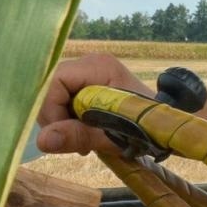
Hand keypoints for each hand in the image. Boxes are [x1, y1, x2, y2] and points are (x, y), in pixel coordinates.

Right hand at [35, 54, 153, 154]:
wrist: (164, 126)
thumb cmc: (144, 127)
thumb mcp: (110, 135)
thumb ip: (78, 135)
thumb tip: (42, 140)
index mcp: (98, 66)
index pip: (55, 82)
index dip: (51, 109)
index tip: (63, 134)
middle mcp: (91, 63)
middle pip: (52, 89)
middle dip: (57, 119)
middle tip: (77, 142)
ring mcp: (89, 73)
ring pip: (56, 97)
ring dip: (63, 123)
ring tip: (84, 142)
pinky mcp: (89, 85)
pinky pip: (65, 101)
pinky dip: (69, 120)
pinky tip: (85, 134)